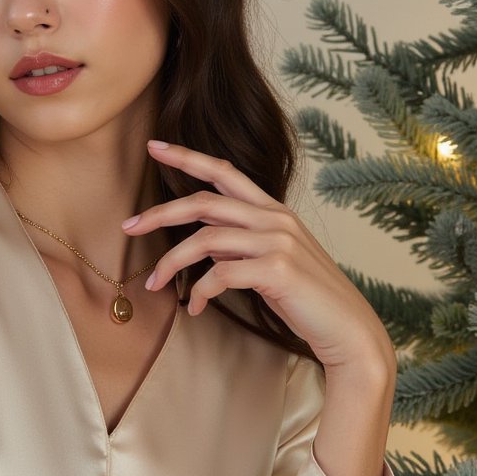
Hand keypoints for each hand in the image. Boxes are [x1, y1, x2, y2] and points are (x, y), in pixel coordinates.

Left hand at [121, 140, 396, 378]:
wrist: (348, 329)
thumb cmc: (308, 298)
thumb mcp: (275, 260)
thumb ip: (243, 242)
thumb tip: (204, 241)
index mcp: (274, 211)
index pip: (225, 171)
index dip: (188, 157)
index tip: (154, 146)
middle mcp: (275, 219)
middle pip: (204, 202)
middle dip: (160, 213)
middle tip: (128, 226)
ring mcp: (278, 242)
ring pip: (205, 239)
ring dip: (172, 263)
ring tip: (155, 285)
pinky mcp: (277, 270)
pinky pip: (220, 274)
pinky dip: (200, 291)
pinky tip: (196, 308)